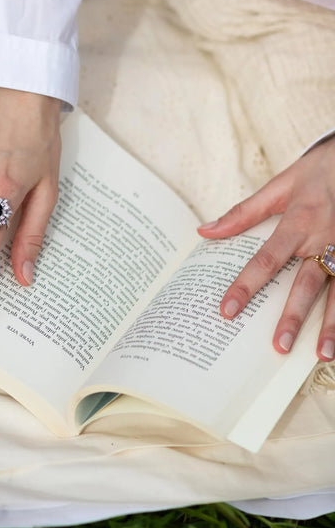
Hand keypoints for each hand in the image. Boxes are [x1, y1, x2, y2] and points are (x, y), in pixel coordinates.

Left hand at [197, 138, 334, 359]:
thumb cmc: (317, 173)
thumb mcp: (280, 185)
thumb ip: (244, 213)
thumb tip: (205, 231)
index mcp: (298, 221)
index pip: (266, 259)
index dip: (245, 285)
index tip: (228, 310)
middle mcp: (324, 239)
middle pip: (305, 284)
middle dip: (292, 317)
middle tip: (278, 346)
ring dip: (331, 325)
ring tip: (323, 354)